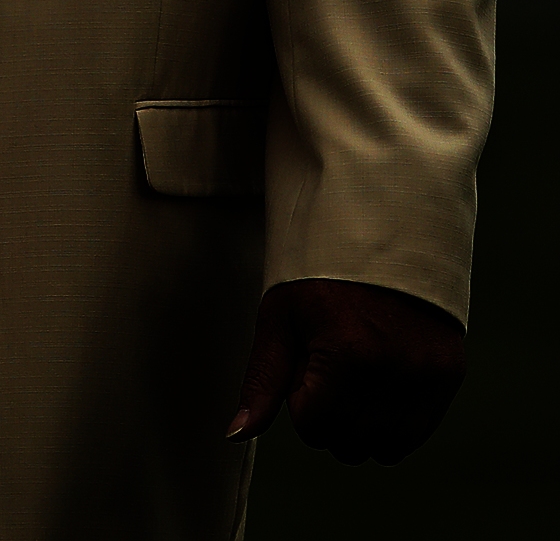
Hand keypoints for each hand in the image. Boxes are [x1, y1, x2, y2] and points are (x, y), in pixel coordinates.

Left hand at [228, 278, 464, 462]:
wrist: (383, 237)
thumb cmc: (323, 275)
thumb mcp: (281, 316)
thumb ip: (262, 379)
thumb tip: (238, 433)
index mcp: (346, 352)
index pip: (311, 426)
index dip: (299, 400)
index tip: (304, 365)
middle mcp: (392, 370)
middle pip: (347, 442)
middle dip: (328, 418)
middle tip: (327, 371)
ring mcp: (425, 376)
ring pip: (382, 448)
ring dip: (360, 428)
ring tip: (353, 379)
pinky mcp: (448, 377)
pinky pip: (414, 436)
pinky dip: (392, 426)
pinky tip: (379, 389)